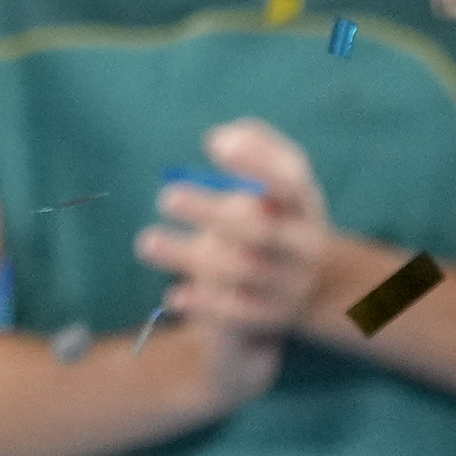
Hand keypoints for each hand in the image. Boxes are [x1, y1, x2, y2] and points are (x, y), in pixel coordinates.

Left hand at [137, 118, 333, 387]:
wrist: (310, 282)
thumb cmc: (276, 212)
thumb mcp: (278, 176)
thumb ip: (255, 146)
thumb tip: (220, 140)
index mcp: (303, 204)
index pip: (291, 183)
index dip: (258, 163)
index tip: (215, 146)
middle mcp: (302, 245)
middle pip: (261, 232)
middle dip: (213, 215)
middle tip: (165, 197)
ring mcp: (288, 283)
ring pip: (242, 272)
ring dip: (191, 257)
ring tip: (145, 242)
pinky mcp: (270, 315)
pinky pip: (240, 315)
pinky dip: (208, 307)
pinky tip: (173, 296)